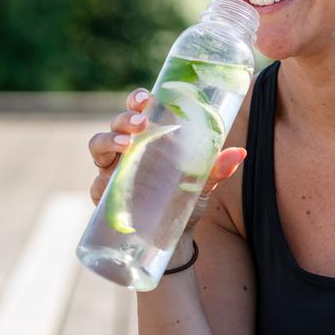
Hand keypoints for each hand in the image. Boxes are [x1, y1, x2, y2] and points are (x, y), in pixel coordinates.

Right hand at [88, 88, 246, 235]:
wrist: (175, 236)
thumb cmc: (185, 197)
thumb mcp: (203, 181)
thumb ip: (217, 168)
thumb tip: (239, 153)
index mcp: (149, 137)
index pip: (138, 110)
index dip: (137, 100)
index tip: (146, 98)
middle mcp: (127, 148)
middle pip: (116, 123)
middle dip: (124, 118)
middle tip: (141, 123)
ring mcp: (112, 170)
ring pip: (98, 145)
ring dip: (109, 140)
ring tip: (126, 145)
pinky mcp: (104, 195)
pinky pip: (95, 184)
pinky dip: (100, 180)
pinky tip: (109, 182)